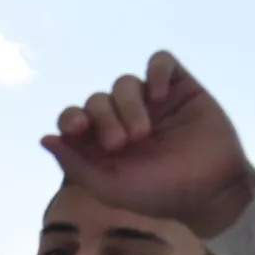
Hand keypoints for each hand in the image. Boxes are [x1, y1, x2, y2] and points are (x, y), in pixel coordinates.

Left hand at [41, 51, 254, 238]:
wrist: (210, 190)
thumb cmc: (157, 193)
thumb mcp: (109, 187)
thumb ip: (74, 164)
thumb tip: (44, 139)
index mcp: (100, 142)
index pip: (73, 117)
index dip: (71, 118)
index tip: (79, 129)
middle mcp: (121, 117)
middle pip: (97, 99)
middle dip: (103, 118)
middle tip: (121, 143)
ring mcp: (151, 101)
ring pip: (125, 82)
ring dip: (128, 105)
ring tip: (143, 132)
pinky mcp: (180, 87)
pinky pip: (160, 61)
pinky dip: (156, 72)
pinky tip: (159, 96)